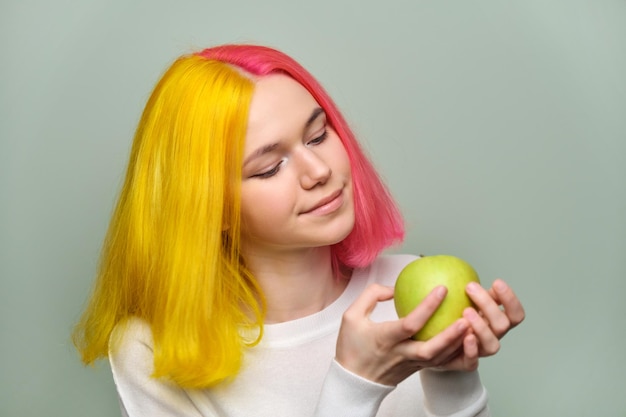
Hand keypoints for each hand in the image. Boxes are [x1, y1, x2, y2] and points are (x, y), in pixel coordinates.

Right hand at [335, 283, 474, 385]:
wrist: (354, 381)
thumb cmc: (351, 346)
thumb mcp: (351, 316)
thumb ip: (371, 296)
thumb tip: (393, 288)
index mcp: (385, 338)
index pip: (410, 324)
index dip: (427, 306)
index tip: (442, 289)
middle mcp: (401, 353)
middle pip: (431, 348)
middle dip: (451, 334)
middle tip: (467, 317)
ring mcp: (411, 364)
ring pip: (440, 358)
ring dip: (457, 343)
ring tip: (473, 325)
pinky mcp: (417, 369)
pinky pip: (440, 363)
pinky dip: (455, 352)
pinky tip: (466, 337)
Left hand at [437, 279, 525, 370]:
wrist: (439, 346)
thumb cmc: (454, 318)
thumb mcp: (464, 301)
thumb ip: (471, 291)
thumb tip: (465, 272)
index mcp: (497, 321)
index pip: (515, 313)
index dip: (511, 299)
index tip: (496, 282)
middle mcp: (494, 337)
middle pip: (503, 325)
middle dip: (489, 305)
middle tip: (470, 288)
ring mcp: (481, 351)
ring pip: (492, 345)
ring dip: (482, 326)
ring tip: (466, 311)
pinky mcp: (466, 363)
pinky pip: (473, 362)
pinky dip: (471, 350)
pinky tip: (465, 336)